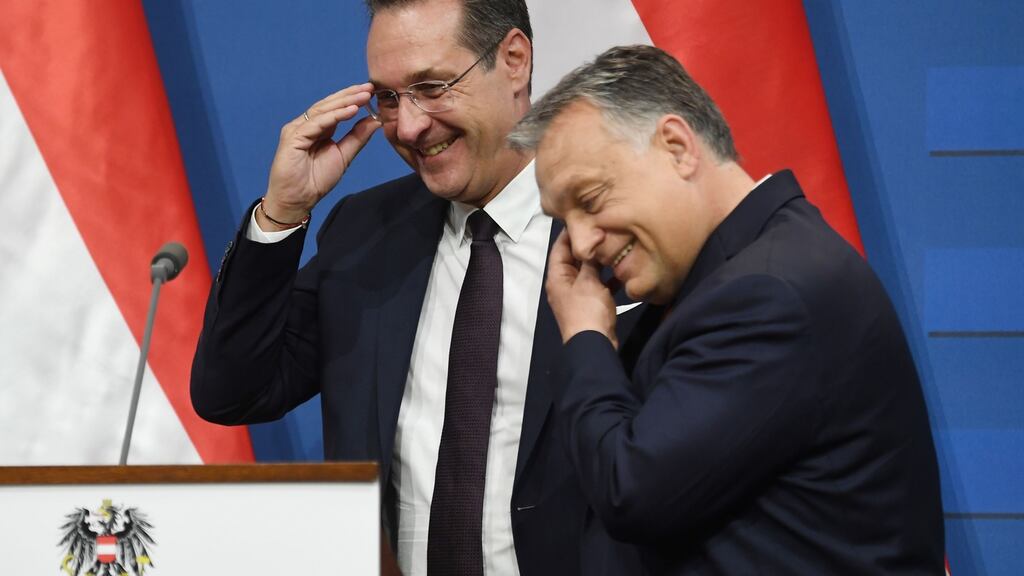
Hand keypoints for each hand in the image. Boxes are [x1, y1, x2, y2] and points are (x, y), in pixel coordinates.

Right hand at [259, 83, 379, 228]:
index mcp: (318, 128)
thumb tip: (375, 120)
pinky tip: (350, 111)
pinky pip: (316, 123)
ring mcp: (297, 129)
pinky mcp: (292, 137)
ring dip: (344, 102)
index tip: (371, 92)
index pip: (336, 108)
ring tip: (363, 96)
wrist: (298, 199)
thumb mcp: (344, 155)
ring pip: (322, 110)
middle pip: (329, 105)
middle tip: (369, 88)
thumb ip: (357, 137)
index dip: (352, 99)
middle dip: (350, 95)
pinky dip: (334, 116)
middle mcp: (306, 125)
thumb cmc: (316, 180)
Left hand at [546, 230, 618, 347]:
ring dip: (599, 261)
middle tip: (603, 229)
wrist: (594, 343)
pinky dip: (608, 278)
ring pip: (587, 272)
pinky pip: (598, 285)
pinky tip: (621, 270)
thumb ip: (590, 260)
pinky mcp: (590, 304)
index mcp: (557, 276)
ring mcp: (577, 294)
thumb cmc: (587, 310)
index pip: (559, 248)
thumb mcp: (588, 281)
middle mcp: (564, 284)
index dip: (569, 233)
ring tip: (613, 245)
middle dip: (587, 245)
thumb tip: (592, 240)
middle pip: (574, 259)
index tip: (582, 217)